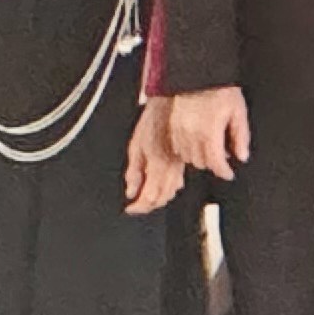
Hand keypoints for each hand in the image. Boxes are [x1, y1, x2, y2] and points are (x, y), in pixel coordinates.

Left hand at [123, 100, 186, 214]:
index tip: (130, 208)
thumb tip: (131, 190)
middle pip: (161, 197)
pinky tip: (164, 188)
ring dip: (159, 199)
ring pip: (172, 192)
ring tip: (147, 199)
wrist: (170, 106)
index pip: (148, 197)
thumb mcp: (134, 146)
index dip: (138, 207)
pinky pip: (178, 181)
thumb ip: (133, 172)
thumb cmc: (152, 121)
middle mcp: (170, 169)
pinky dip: (170, 189)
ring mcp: (179, 165)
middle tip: (137, 206)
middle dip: (148, 206)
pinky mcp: (183, 160)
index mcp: (156, 166)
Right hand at [167, 86, 251, 179]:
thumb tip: (242, 156)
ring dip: (200, 158)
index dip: (224, 172)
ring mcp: (180, 131)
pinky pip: (178, 148)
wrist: (199, 74)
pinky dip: (187, 150)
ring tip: (211, 147)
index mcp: (209, 133)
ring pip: (189, 158)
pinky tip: (197, 142)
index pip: (216, 163)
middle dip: (214, 163)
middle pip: (202, 163)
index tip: (229, 173)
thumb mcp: (238, 112)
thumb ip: (241, 137)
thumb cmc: (219, 89)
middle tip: (223, 157)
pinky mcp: (172, 126)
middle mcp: (192, 135)